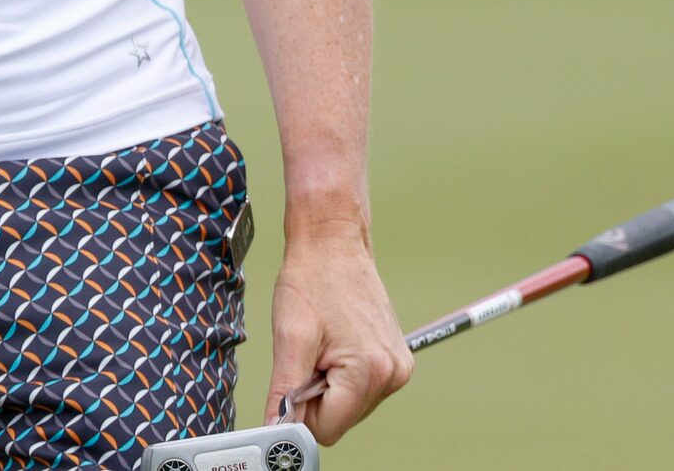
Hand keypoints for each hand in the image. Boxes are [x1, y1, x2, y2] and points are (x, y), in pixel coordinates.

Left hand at [266, 223, 412, 447]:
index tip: (292, 381)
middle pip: (340, 418)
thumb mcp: (290, 336)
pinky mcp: (395, 359)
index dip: (301, 412)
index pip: (327, 429)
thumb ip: (285, 392)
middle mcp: (392, 374)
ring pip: (349, 405)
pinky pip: (360, 388)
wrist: (333, 242)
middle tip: (309, 354)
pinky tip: (335, 343)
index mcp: (370, 372)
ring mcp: (398, 367)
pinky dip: (341, 374)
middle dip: (316, 396)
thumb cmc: (313, 279)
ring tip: (323, 344)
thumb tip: (275, 430)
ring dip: (328, 384)